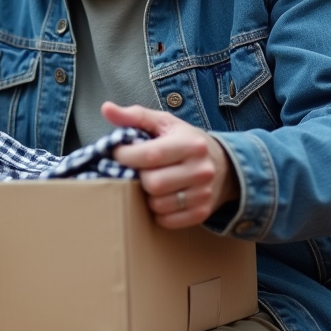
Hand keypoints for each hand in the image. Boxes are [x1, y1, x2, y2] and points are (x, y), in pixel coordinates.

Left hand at [103, 101, 237, 228]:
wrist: (224, 165)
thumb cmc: (185, 140)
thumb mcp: (163, 123)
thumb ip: (135, 116)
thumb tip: (107, 109)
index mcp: (190, 144)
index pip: (150, 155)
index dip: (126, 156)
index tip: (119, 154)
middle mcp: (200, 169)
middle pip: (153, 184)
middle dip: (139, 178)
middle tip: (139, 170)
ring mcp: (203, 193)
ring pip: (158, 205)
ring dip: (147, 197)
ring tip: (151, 183)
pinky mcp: (202, 212)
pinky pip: (167, 221)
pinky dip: (158, 212)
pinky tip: (161, 197)